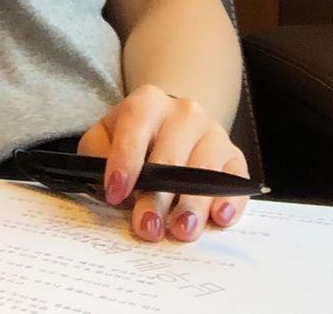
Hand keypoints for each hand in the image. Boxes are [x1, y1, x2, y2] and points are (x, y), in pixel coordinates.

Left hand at [77, 84, 247, 243]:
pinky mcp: (233, 156)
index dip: (125, 158)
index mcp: (148, 102)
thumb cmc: (134, 137)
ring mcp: (212, 132)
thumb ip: (96, 154)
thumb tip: (109, 185)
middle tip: (147, 227)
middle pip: (172, 154)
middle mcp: (184, 112)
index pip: (136, 122)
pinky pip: (236, 177)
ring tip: (181, 230)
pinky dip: (231, 199)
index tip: (115, 192)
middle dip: (157, 196)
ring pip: (206, 168)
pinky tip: (219, 218)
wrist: (172, 122)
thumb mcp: (105, 137)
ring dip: (193, 203)